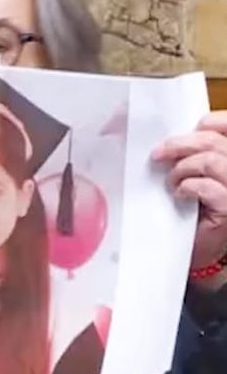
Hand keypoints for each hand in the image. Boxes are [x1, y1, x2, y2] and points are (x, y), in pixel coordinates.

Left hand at [155, 112, 226, 274]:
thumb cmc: (192, 211)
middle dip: (181, 144)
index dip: (210, 123)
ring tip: (172, 183)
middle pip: (215, 142)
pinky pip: (209, 187)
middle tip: (157, 155)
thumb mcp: (194, 175)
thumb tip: (170, 137)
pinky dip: (188, 187)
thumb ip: (193, 154)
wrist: (195, 250)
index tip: (187, 131)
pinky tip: (180, 195)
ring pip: (211, 161)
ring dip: (182, 169)